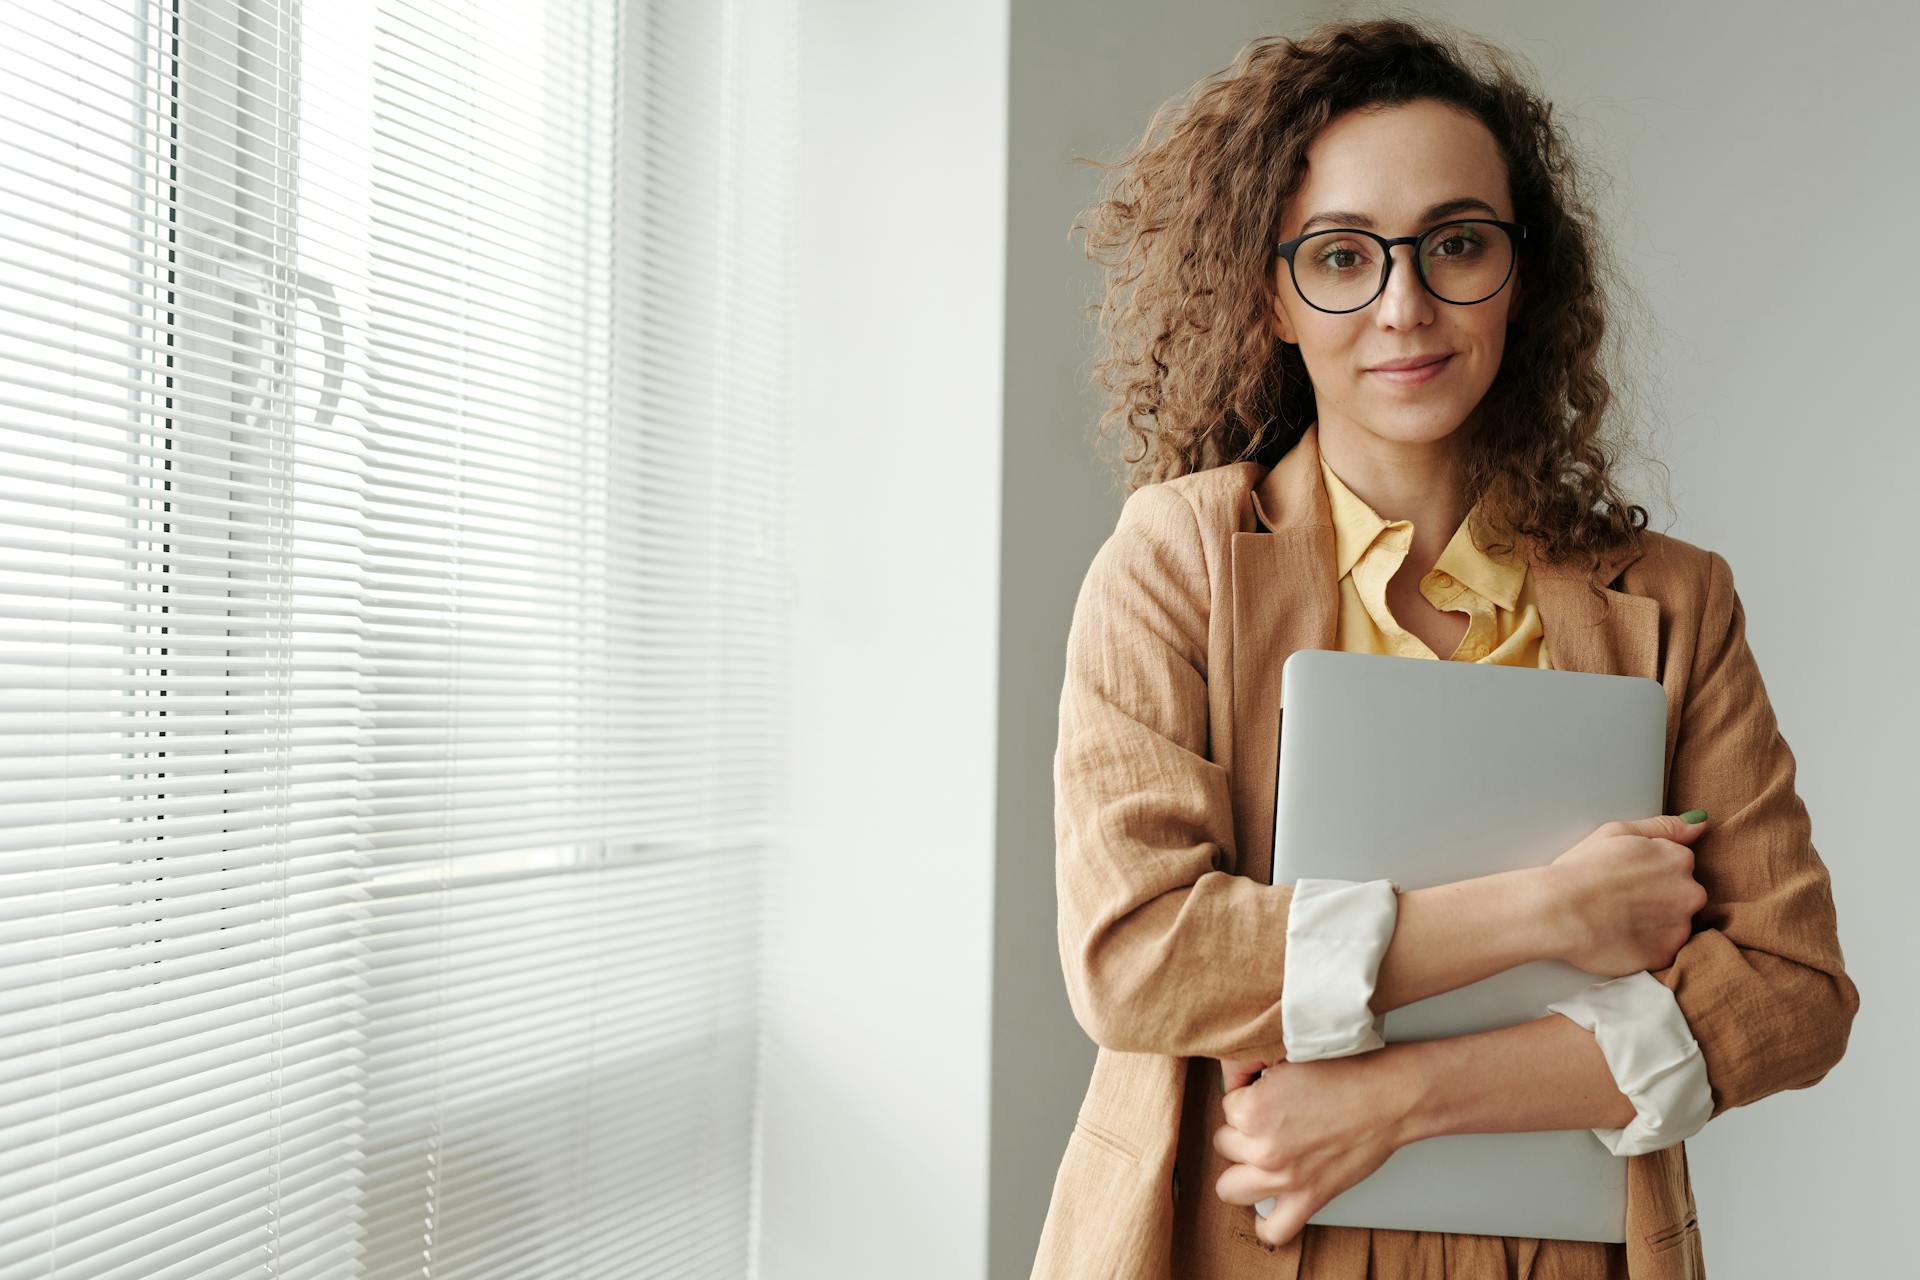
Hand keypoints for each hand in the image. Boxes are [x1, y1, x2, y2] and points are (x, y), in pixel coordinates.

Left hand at [1212, 1049, 1415, 1247]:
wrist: (1389, 1097)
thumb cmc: (1345, 1072)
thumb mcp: (1286, 1058)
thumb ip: (1252, 1070)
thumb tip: (1234, 1077)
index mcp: (1252, 1108)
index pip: (1227, 1106)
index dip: (1247, 1098)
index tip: (1266, 1094)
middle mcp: (1263, 1147)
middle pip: (1224, 1145)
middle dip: (1241, 1133)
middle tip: (1268, 1122)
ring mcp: (1285, 1178)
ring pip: (1230, 1188)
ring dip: (1243, 1172)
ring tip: (1260, 1157)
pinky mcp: (1309, 1198)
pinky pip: (1274, 1229)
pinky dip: (1266, 1224)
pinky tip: (1268, 1206)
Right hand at [1544, 814, 1710, 976]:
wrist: (1559, 911)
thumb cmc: (1582, 869)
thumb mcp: (1617, 832)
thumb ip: (1664, 826)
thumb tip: (1699, 824)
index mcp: (1678, 859)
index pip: (1679, 866)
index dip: (1651, 872)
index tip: (1627, 878)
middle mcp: (1689, 893)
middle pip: (1683, 896)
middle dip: (1659, 899)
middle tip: (1621, 900)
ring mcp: (1679, 927)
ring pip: (1674, 926)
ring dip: (1653, 925)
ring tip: (1618, 920)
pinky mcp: (1665, 955)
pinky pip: (1660, 951)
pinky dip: (1644, 947)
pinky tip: (1619, 938)